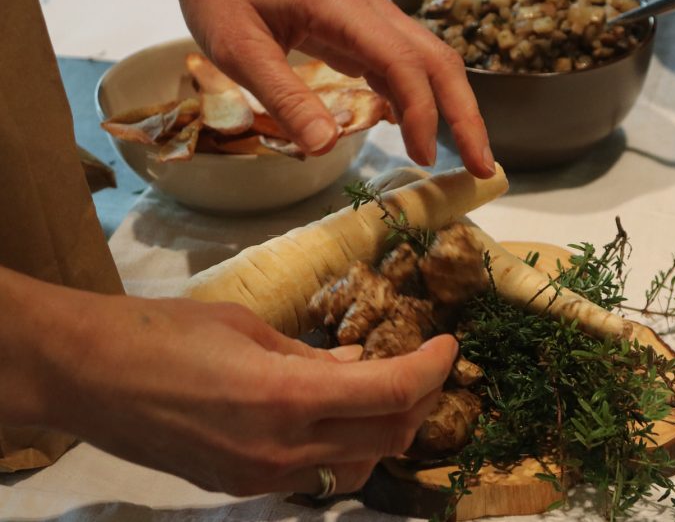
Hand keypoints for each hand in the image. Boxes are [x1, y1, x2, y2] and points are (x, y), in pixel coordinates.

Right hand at [0, 268, 456, 495]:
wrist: (85, 375)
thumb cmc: (163, 332)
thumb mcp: (250, 329)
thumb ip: (313, 357)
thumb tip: (360, 364)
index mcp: (289, 397)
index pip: (394, 393)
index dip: (434, 369)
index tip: (449, 346)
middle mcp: (284, 449)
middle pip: (387, 437)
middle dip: (420, 401)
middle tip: (424, 366)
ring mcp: (261, 477)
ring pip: (356, 464)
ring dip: (382, 429)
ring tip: (382, 390)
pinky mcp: (240, 486)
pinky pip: (314, 473)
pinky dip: (338, 444)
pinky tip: (330, 412)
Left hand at [154, 0, 494, 176]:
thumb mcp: (237, 48)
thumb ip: (283, 96)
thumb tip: (325, 148)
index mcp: (346, 10)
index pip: (404, 64)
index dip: (422, 114)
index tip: (423, 157)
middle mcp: (371, 11)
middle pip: (439, 61)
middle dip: (467, 115)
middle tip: (483, 167)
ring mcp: (371, 18)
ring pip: (430, 61)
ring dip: (452, 108)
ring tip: (464, 154)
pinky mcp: (361, 29)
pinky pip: (404, 64)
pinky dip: (420, 98)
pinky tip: (417, 129)